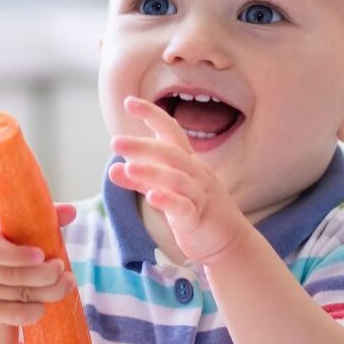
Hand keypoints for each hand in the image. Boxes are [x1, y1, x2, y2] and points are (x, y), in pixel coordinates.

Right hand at [0, 204, 76, 325]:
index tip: (41, 255)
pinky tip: (46, 304)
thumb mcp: (19, 229)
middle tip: (62, 268)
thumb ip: (45, 218)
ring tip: (67, 283)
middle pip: (11, 276)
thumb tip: (72, 211)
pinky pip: (14, 315)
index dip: (17, 255)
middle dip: (44, 274)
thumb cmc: (8, 245)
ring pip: (18, 295)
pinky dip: (34, 311)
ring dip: (49, 291)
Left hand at [108, 96, 248, 264]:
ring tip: (127, 169)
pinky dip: (167, 200)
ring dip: (151, 172)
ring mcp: (199, 194)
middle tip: (115, 142)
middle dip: (142, 146)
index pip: (171, 131)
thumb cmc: (196, 211)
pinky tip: (151, 197)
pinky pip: (183, 206)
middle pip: (170, 153)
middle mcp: (196, 173)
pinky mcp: (198, 217)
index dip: (152, 115)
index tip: (129, 101)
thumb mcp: (166, 191)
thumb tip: (114, 168)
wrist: (229, 242)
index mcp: (188, 162)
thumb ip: (142, 181)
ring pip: (176, 178)